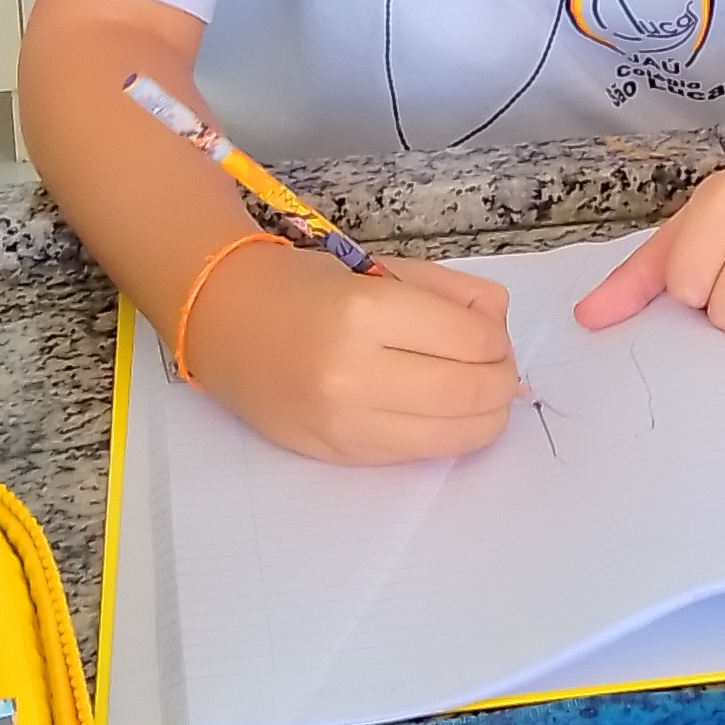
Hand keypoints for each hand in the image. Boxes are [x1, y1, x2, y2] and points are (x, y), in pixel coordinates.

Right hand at [183, 237, 524, 463]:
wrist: (222, 320)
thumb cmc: (305, 286)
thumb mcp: (382, 269)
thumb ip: (451, 294)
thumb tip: (502, 328)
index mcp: (366, 312)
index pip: (473, 340)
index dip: (498, 341)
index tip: (492, 336)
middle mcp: (353, 374)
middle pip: (471, 393)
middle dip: (501, 382)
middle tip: (497, 368)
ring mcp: (343, 423)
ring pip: (453, 436)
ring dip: (484, 417)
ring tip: (477, 393)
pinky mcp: (337, 455)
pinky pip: (415, 455)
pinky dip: (444, 435)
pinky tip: (438, 411)